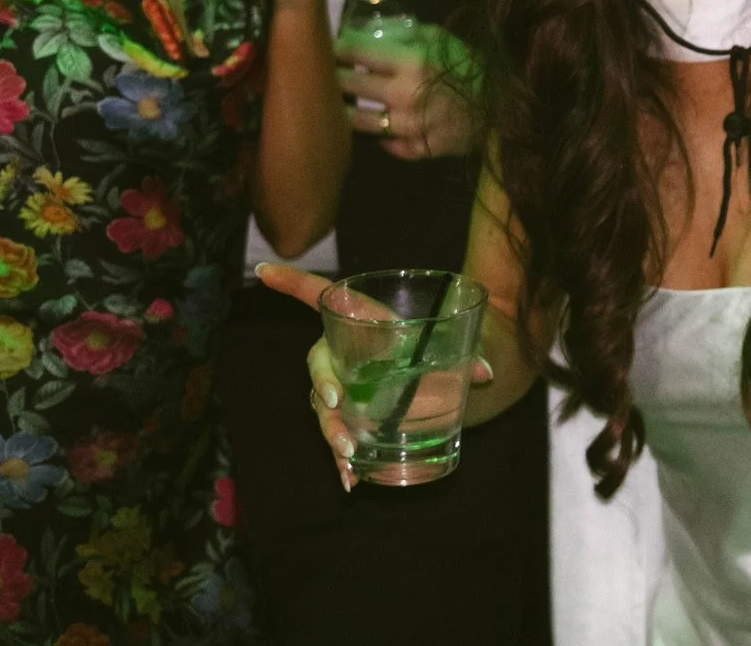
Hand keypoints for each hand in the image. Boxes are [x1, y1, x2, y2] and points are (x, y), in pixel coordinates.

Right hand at [255, 263, 493, 493]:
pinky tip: (353, 480)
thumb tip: (486, 371)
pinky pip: (339, 436)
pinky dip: (344, 461)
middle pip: (320, 366)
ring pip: (324, 409)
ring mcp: (343, 386)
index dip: (292, 282)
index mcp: (360, 319)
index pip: (318, 295)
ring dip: (333, 433)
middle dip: (324, 386)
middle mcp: (343, 352)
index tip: (264, 270)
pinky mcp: (351, 416)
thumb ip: (467, 354)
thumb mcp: (450, 343)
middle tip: (337, 404)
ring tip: (348, 458)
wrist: (441, 371)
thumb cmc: (433, 344)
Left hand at [337, 23, 483, 159]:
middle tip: (326, 73)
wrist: (505, 105)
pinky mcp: (419, 148)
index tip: (328, 47)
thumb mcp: (443, 39)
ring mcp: (411, 127)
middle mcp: (406, 96)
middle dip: (335, 77)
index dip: (338, 48)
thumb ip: (408, 34)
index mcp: (413, 63)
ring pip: (360, 121)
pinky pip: (388, 144)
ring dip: (346, 110)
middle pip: (351, 85)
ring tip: (338, 103)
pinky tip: (377, 128)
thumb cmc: (472, 66)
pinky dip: (381, 136)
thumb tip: (372, 31)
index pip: (358, 52)